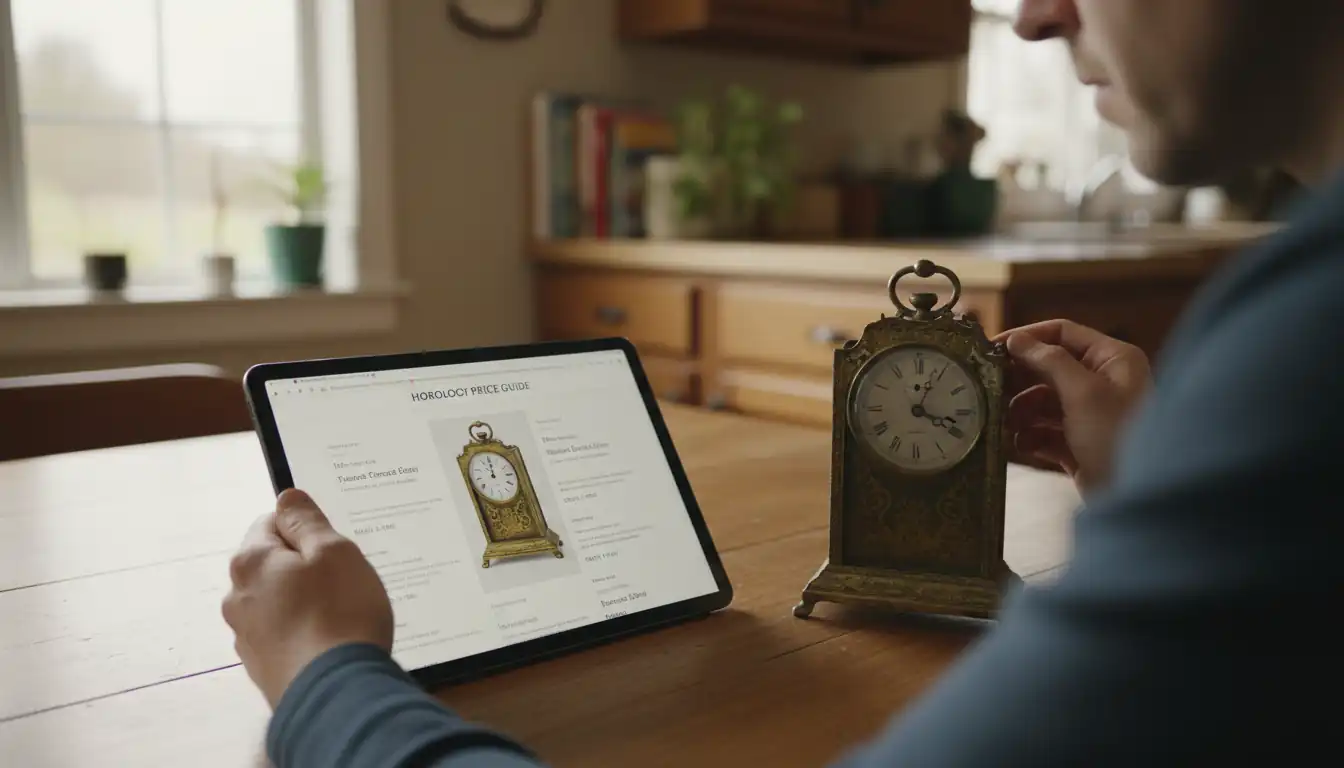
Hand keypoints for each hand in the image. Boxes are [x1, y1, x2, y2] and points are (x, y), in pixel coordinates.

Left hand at [222, 489, 392, 707]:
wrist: (335, 695)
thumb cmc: (340, 614)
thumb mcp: (333, 551)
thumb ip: (306, 520)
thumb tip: (287, 496)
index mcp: (251, 561)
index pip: (272, 522)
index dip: (306, 528)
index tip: (334, 546)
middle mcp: (237, 596)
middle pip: (273, 563)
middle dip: (305, 566)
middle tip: (344, 579)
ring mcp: (246, 635)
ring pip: (278, 600)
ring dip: (304, 600)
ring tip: (341, 615)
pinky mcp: (262, 666)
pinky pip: (284, 633)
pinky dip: (304, 631)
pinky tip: (330, 642)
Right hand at [994, 320, 1151, 494]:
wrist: (1138, 498)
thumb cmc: (1117, 436)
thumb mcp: (1083, 392)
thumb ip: (1049, 361)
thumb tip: (1017, 340)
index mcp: (1113, 359)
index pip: (1063, 333)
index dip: (1027, 338)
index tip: (992, 348)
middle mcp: (1103, 382)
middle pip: (1050, 368)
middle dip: (1021, 379)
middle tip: (990, 387)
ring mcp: (1090, 415)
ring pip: (1044, 401)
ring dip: (1022, 410)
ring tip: (1007, 422)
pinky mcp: (1079, 444)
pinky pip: (1046, 431)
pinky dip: (1031, 436)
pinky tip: (1021, 443)